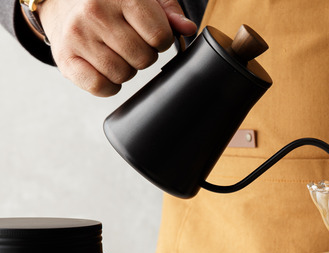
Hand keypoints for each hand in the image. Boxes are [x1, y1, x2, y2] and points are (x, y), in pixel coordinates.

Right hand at [37, 0, 197, 95]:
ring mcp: (77, 36)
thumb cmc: (110, 2)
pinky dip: (109, 86)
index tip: (152, 35)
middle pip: (143, 58)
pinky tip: (106, 69)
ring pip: (123, 75)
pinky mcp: (65, 59)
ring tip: (117, 52)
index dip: (162, 40)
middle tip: (132, 43)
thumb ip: (169, 12)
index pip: (160, 36)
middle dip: (145, 55)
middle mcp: (95, 13)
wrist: (61, 2)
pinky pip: (100, 87)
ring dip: (127, 69)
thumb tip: (187, 28)